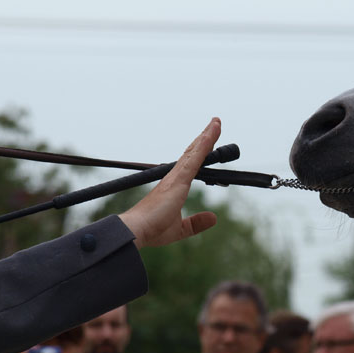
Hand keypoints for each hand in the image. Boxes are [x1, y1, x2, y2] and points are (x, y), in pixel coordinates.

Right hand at [119, 118, 219, 247]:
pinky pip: (195, 158)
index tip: (208, 140)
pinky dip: (205, 145)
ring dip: (207, 136)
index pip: (191, 164)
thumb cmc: (152, 229)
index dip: (200, 151)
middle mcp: (174, 177)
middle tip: (215, 124)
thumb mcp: (180, 228)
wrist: (137, 230)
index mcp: (174, 185)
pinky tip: (212, 134)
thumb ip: (195, 223)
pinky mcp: (178, 179)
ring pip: (195, 151)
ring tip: (217, 122)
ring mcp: (176, 176)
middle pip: (193, 152)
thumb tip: (213, 218)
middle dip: (205, 138)